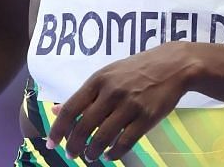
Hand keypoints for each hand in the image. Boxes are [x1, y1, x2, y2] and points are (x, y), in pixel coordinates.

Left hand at [45, 41, 198, 161]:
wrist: (172, 66)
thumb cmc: (134, 70)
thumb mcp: (106, 75)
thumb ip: (84, 95)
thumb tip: (57, 110)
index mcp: (98, 80)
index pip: (71, 108)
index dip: (58, 128)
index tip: (51, 142)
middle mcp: (111, 93)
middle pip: (85, 125)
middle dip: (74, 144)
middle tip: (71, 154)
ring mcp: (130, 106)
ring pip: (103, 136)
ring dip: (92, 151)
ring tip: (89, 156)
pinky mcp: (147, 118)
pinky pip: (125, 142)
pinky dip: (113, 153)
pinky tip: (108, 155)